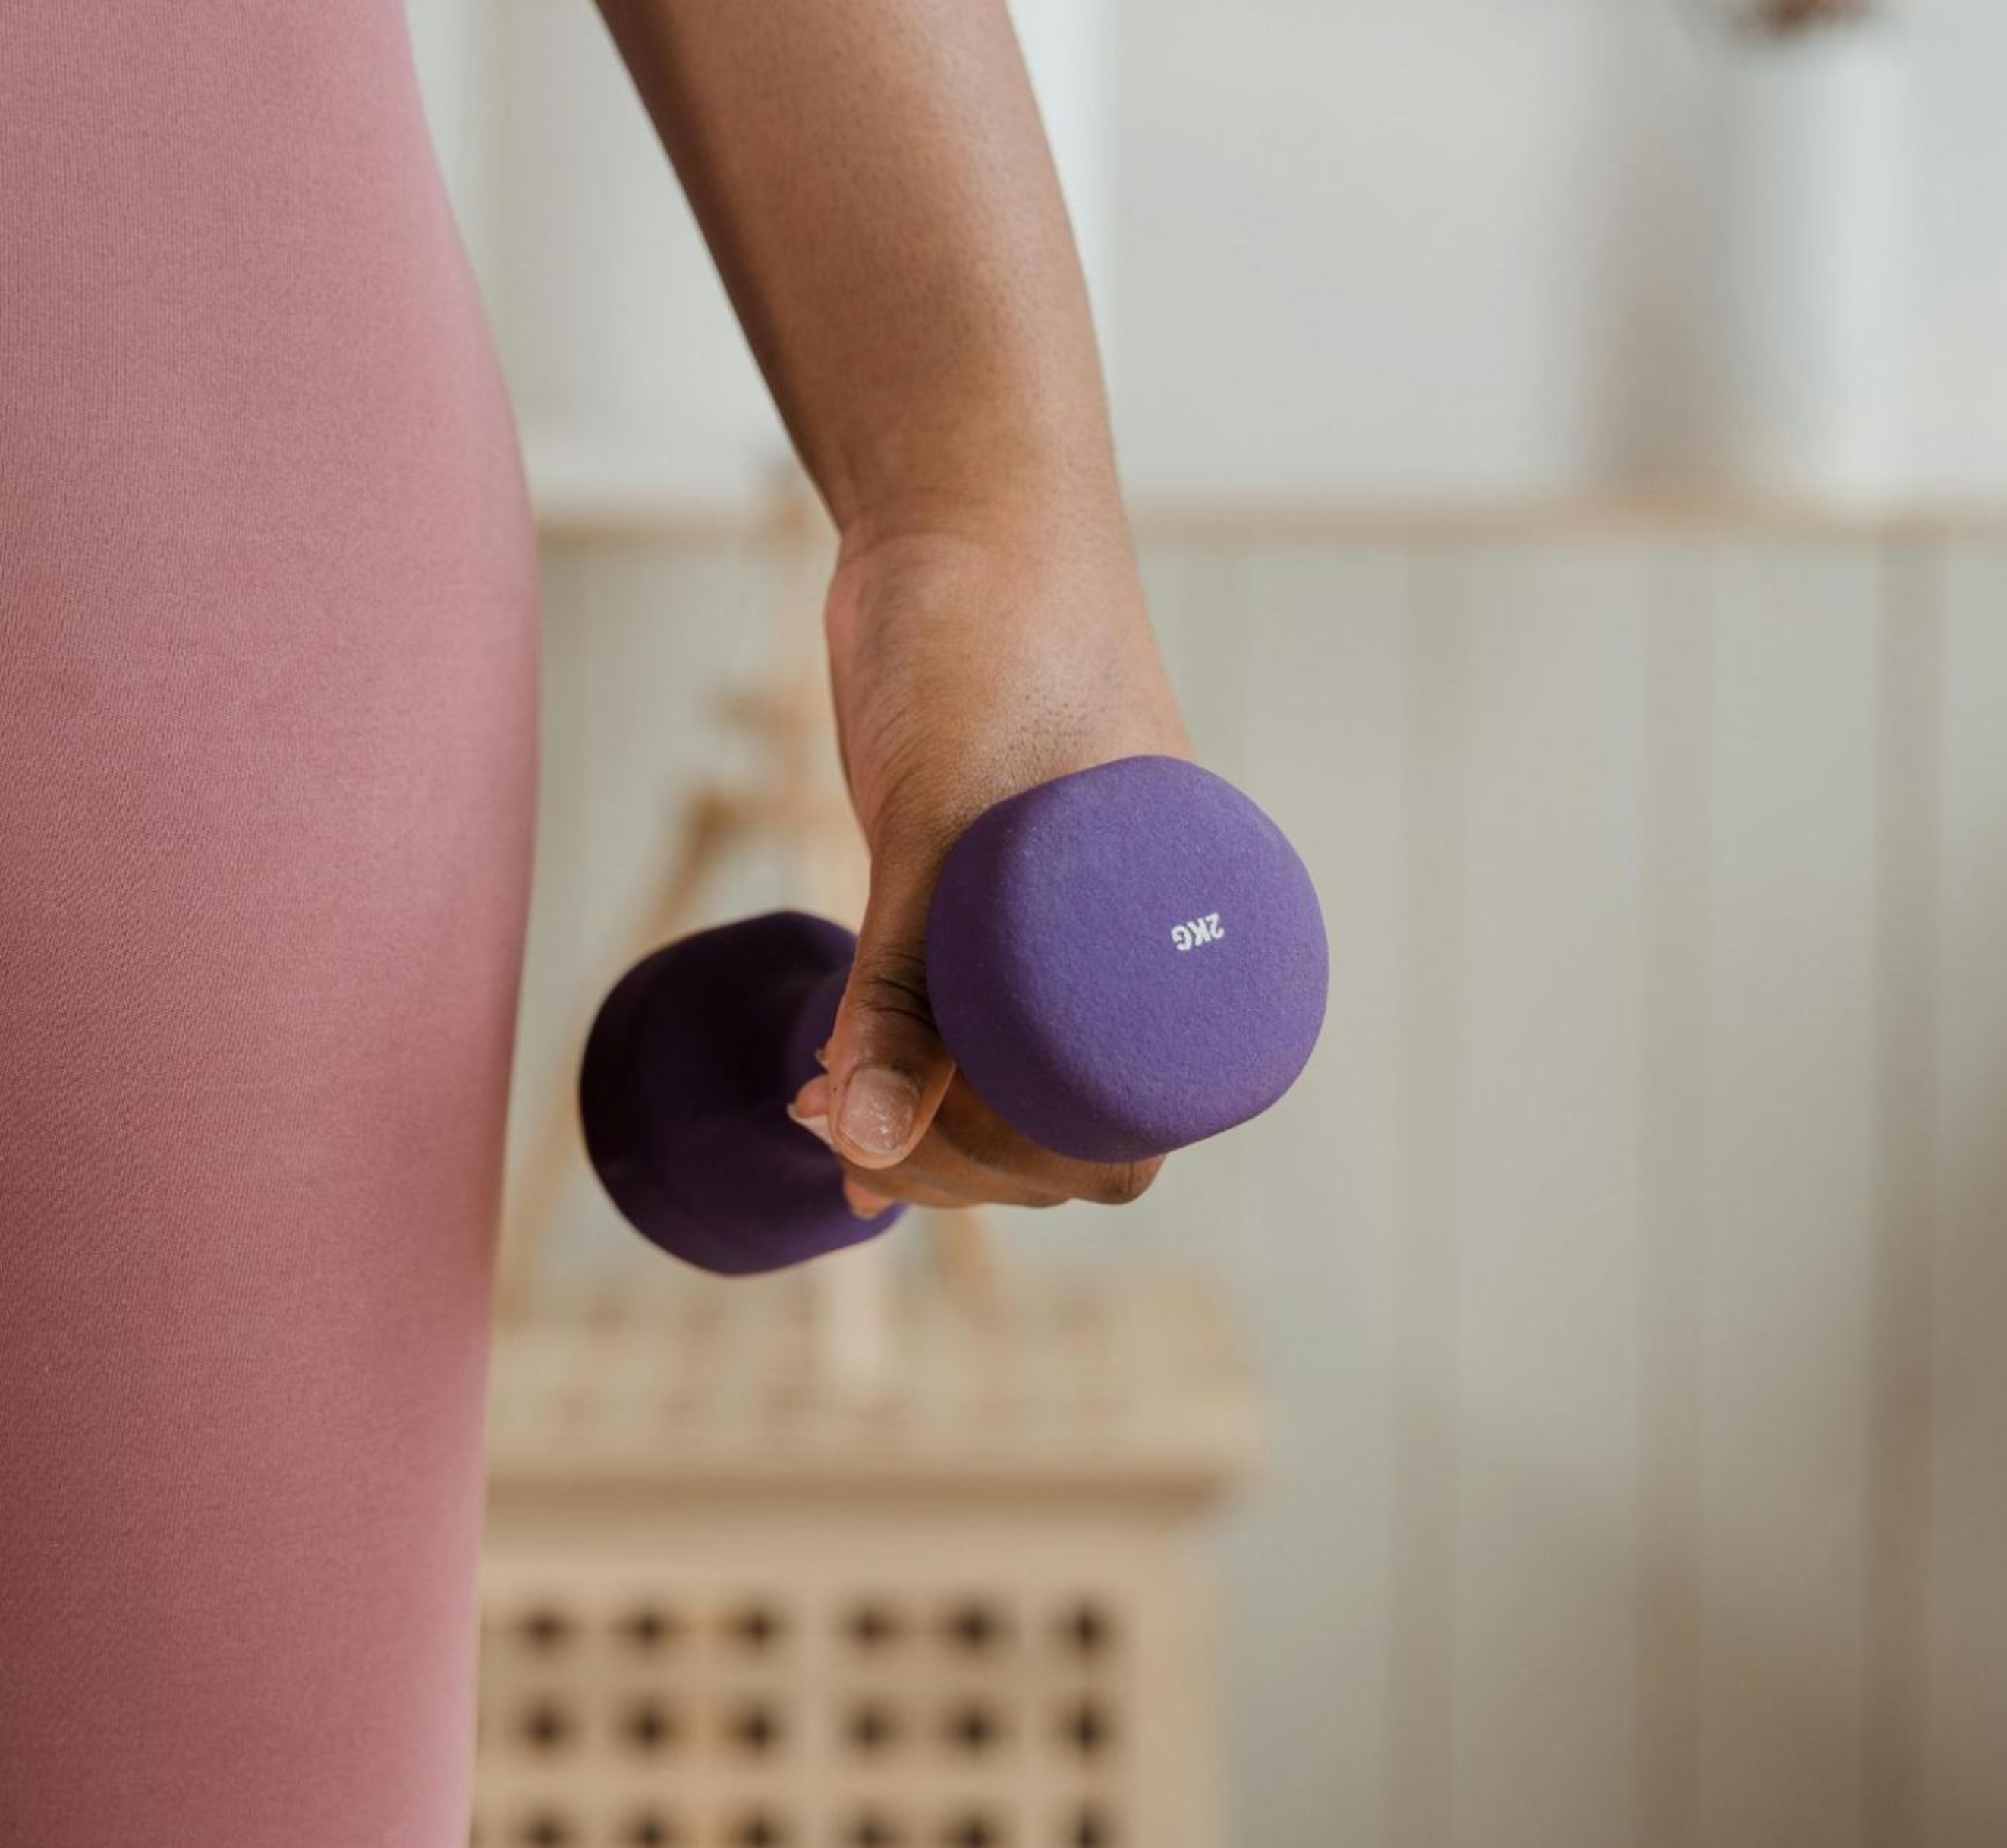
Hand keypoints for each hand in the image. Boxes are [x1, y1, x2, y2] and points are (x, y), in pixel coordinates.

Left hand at [788, 517, 1193, 1216]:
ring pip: (1003, 1077)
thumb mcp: (942, 830)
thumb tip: (865, 1145)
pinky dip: (901, 1064)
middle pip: (1064, 1124)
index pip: (1127, 1129)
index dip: (1030, 1174)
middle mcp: (1124, 944)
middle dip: (964, 1163)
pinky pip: (958, 1015)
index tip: (916, 1157)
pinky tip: (836, 1094)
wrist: (959, 513)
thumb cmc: (996, 641)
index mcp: (1181, 941)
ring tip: (825, 1122)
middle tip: (849, 1145)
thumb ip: (905, 987)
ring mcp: (1053, 921)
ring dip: (924, 1125)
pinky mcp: (979, 889)